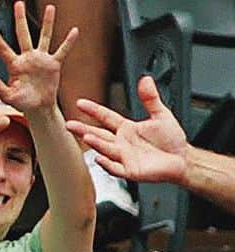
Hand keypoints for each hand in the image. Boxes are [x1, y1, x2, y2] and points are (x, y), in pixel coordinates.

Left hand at [0, 2, 76, 116]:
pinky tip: (74, 31)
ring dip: (48, 23)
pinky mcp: (53, 64)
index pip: (4, 51)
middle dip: (20, 19)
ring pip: (44, 37)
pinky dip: (68, 42)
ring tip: (50, 8)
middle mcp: (27, 58)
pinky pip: (62, 51)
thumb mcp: (8, 96)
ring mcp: (41, 59)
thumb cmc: (21, 103)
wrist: (38, 108)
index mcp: (15, 66)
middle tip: (18, 3)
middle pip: (23, 35)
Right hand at [66, 75, 189, 184]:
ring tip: (86, 136)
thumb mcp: (161, 114)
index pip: (106, 117)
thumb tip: (145, 80)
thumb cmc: (171, 140)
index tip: (80, 103)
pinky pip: (116, 168)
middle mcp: (122, 143)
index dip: (93, 110)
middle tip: (69, 125)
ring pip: (106, 149)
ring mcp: (124, 157)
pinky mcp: (130, 171)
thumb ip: (150, 98)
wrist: (182, 158)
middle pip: (99, 135)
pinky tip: (100, 157)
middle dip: (83, 130)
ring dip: (96, 144)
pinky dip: (107, 164)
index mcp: (127, 129)